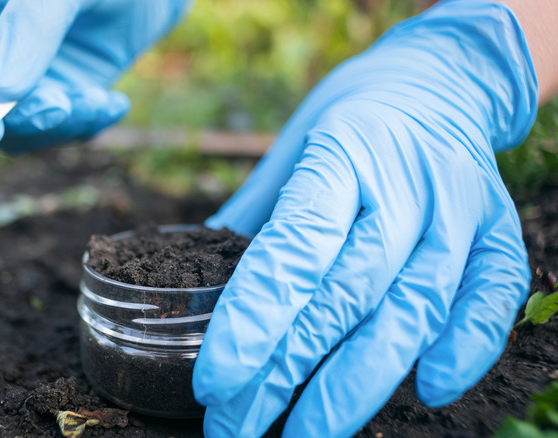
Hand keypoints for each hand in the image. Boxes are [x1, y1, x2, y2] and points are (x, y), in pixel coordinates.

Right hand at [0, 0, 190, 150]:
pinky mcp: (62, 91)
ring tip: (100, 100)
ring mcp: (27, 74)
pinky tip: (113, 104)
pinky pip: (59, 129)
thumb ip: (29, 28)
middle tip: (62, 106)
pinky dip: (85, 126)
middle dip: (19, 118)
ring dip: (59, 126)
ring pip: (19, 129)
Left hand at [194, 2, 537, 435]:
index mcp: (341, 154)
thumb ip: (254, 219)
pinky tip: (427, 390)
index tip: (215, 382)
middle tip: (235, 426)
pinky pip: (493, 295)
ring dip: (358, 385)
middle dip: (287, 372)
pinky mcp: (499, 231)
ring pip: (413, 309)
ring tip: (306, 435)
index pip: (295, 248)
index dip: (253, 320)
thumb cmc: (347, 121)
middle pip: (345, 294)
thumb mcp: (290, 152)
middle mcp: (405, 185)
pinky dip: (467, 347)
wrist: (438, 81)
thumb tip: (194, 285)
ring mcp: (459, 211)